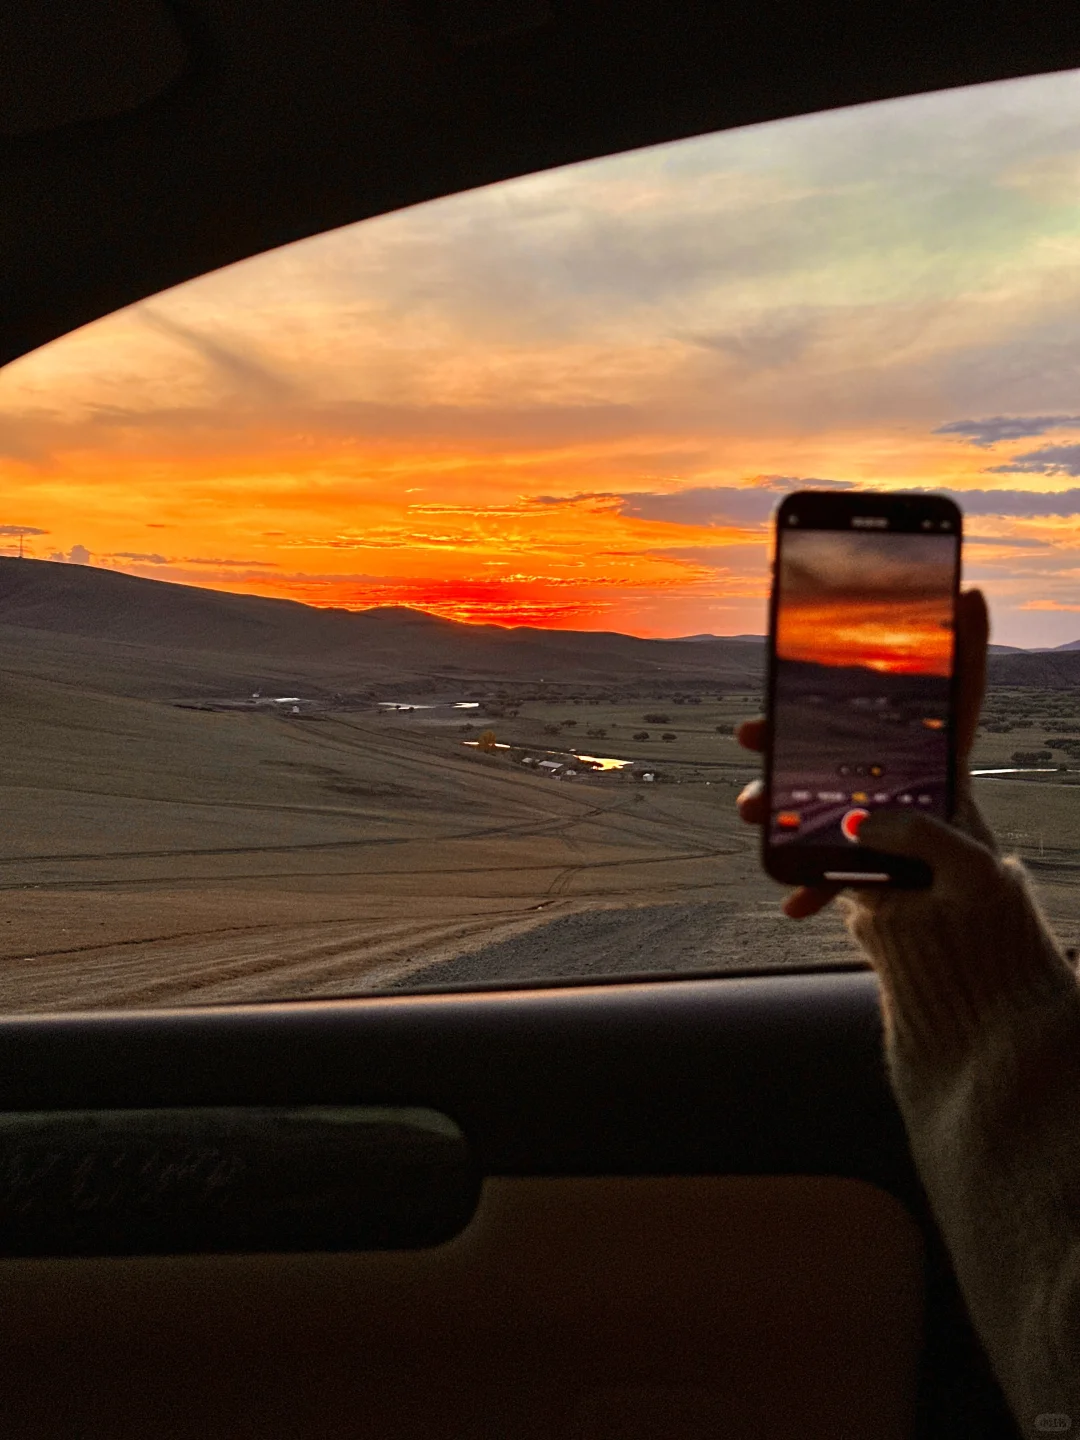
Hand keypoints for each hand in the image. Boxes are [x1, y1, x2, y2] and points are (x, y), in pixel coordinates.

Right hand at [734, 588, 994, 918]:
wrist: (958, 884)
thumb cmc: (952, 797)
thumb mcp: (960, 724)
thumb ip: (967, 662)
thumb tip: (970, 592)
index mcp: (862, 749)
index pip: (819, 725)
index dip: (781, 724)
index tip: (749, 729)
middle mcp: (842, 785)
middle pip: (797, 763)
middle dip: (768, 756)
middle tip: (748, 743)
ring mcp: (841, 828)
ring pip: (797, 816)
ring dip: (772, 814)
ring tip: (758, 815)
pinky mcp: (851, 869)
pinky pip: (824, 882)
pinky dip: (811, 894)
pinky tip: (797, 906)